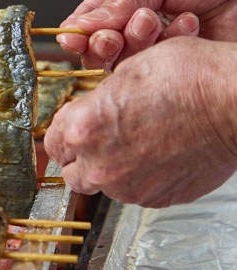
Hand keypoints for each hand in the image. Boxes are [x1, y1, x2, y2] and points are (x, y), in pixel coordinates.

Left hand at [44, 37, 236, 206]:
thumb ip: (97, 100)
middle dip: (81, 156)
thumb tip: (91, 110)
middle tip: (101, 139)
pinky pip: (134, 191)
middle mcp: (100, 165)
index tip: (72, 128)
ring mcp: (128, 187)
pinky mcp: (156, 199)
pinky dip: (138, 178)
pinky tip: (155, 156)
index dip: (63, 133)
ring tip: (134, 145)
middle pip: (72, 171)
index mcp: (83, 129)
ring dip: (109, 169)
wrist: (234, 102)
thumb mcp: (127, 70)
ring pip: (102, 185)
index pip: (51, 142)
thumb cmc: (188, 78)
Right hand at [57, 0, 236, 68]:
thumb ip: (120, 0)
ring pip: (123, 61)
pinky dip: (169, 47)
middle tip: (114, 36)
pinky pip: (154, 68)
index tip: (73, 39)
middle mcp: (132, 20)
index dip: (76, 32)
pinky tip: (189, 26)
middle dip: (103, 43)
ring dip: (137, 42)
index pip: (85, 19)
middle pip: (98, 47)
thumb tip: (82, 25)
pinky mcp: (175, 63)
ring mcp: (154, 44)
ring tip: (156, 22)